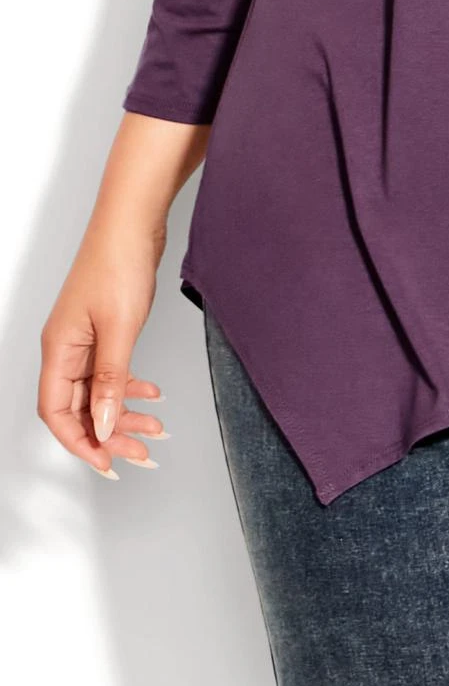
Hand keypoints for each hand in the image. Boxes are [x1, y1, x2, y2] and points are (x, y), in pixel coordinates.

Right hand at [39, 224, 169, 477]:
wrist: (133, 222)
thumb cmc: (118, 263)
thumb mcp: (119, 329)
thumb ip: (110, 381)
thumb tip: (104, 426)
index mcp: (59, 350)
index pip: (56, 413)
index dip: (80, 442)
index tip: (108, 463)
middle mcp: (66, 348)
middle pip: (79, 407)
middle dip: (110, 434)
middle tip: (142, 453)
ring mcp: (84, 339)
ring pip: (99, 391)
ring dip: (124, 413)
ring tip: (155, 429)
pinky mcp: (104, 329)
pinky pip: (111, 371)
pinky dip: (130, 386)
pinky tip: (152, 394)